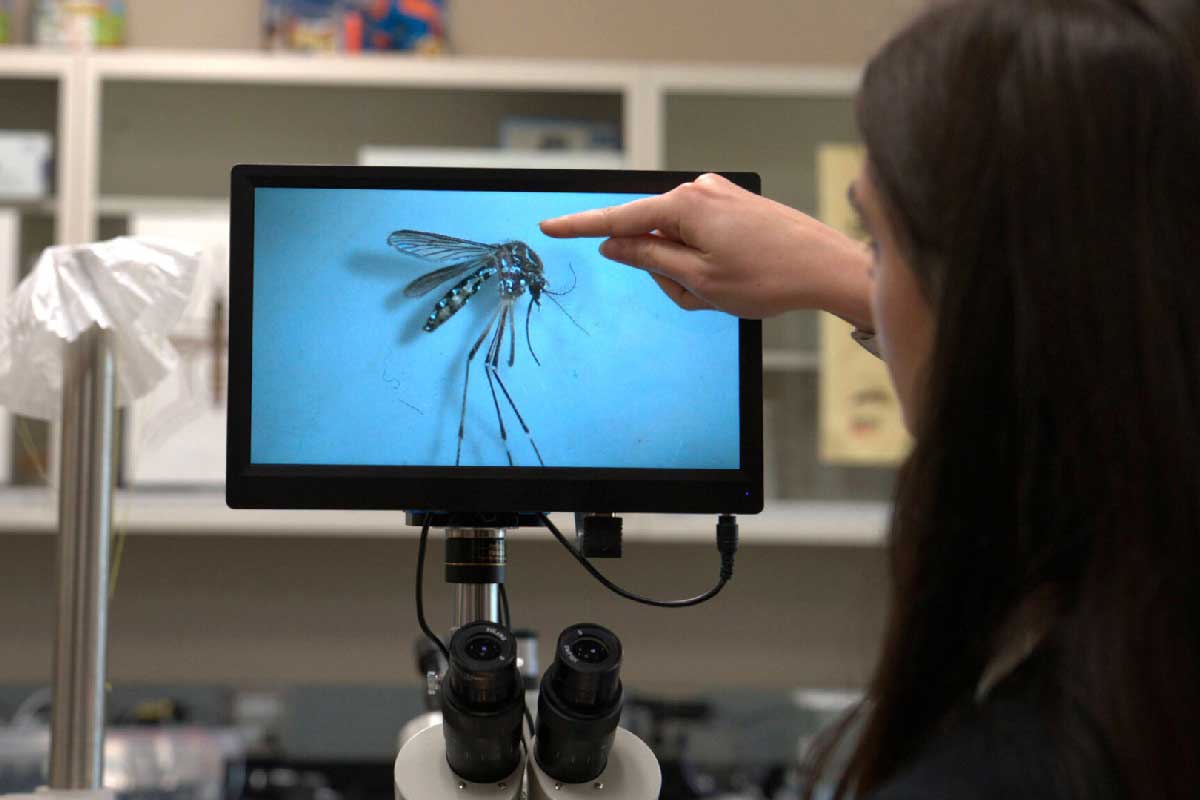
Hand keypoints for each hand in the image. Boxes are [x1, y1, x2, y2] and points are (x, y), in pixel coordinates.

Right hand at [539, 173, 873, 328]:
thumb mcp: (698, 280)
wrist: (828, 268)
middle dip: (664, 270)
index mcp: (684, 205)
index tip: (549, 226)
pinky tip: (735, 277)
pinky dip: (705, 262)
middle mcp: (699, 190)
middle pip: (651, 234)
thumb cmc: (769, 278)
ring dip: (688, 271)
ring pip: (676, 240)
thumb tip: (614, 244)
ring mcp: (718, 194)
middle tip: (700, 295)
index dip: (581, 226)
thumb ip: (648, 259)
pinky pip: (699, 236)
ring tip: (725, 289)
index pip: (618, 217)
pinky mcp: (734, 204)